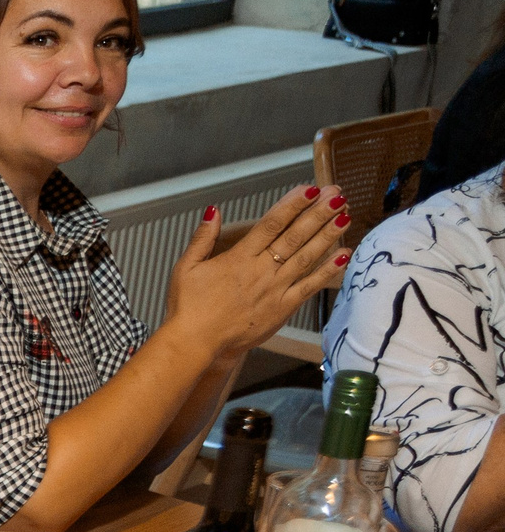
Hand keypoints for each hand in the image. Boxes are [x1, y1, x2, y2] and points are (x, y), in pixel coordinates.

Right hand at [164, 184, 353, 359]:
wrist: (195, 342)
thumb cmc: (188, 307)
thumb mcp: (186, 267)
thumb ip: (202, 238)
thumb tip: (215, 211)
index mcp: (238, 258)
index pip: (271, 224)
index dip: (292, 204)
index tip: (310, 189)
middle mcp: (261, 270)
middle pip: (295, 236)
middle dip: (318, 213)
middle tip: (337, 194)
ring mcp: (275, 289)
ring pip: (306, 257)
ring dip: (327, 235)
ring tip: (345, 216)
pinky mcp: (282, 308)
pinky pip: (309, 286)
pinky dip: (327, 271)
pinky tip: (343, 255)